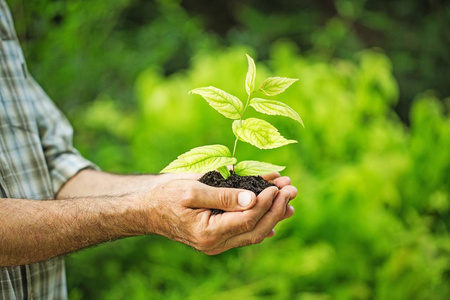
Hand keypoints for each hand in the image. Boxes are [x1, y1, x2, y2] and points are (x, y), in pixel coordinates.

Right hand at [144, 172, 296, 254]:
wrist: (149, 211)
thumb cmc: (167, 197)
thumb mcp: (192, 190)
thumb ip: (223, 195)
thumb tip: (252, 199)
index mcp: (208, 232)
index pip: (247, 219)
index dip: (266, 202)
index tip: (279, 186)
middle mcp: (216, 243)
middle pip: (256, 229)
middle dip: (276, 208)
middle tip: (292, 189)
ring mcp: (218, 244)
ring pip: (254, 233)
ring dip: (273, 214)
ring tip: (289, 198)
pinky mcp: (219, 239)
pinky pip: (245, 234)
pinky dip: (262, 222)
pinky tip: (275, 215)